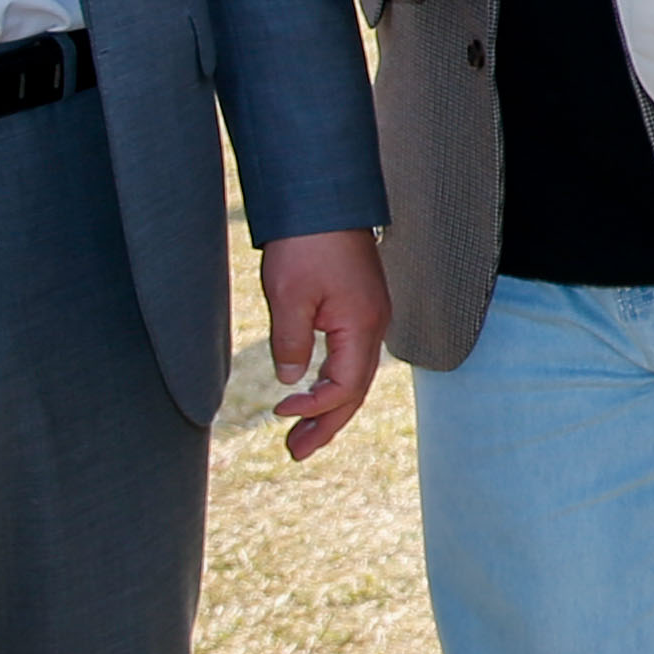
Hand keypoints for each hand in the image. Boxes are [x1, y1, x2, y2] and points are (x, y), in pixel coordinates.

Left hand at [260, 227, 389, 462]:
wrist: (323, 201)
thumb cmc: (306, 245)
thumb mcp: (288, 297)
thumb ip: (291, 343)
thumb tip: (293, 381)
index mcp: (361, 326)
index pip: (344, 386)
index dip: (313, 407)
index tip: (279, 412)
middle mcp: (374, 326)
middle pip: (356, 390)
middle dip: (328, 424)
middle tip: (296, 452)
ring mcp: (370, 317)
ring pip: (356, 376)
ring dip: (330, 407)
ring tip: (302, 433)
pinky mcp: (361, 308)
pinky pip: (352, 358)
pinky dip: (333, 382)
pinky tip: (314, 389)